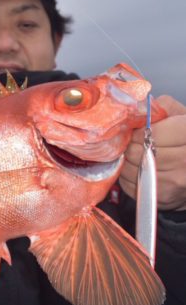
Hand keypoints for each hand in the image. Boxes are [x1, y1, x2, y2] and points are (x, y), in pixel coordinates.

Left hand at [119, 95, 185, 210]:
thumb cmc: (185, 139)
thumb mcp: (179, 115)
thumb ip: (160, 107)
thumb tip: (136, 109)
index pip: (151, 133)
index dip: (138, 132)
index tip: (136, 132)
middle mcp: (185, 160)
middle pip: (138, 152)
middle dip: (129, 146)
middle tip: (131, 144)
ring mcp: (176, 181)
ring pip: (132, 170)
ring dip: (126, 162)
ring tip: (134, 156)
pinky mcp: (164, 197)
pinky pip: (131, 185)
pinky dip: (128, 177)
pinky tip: (137, 169)